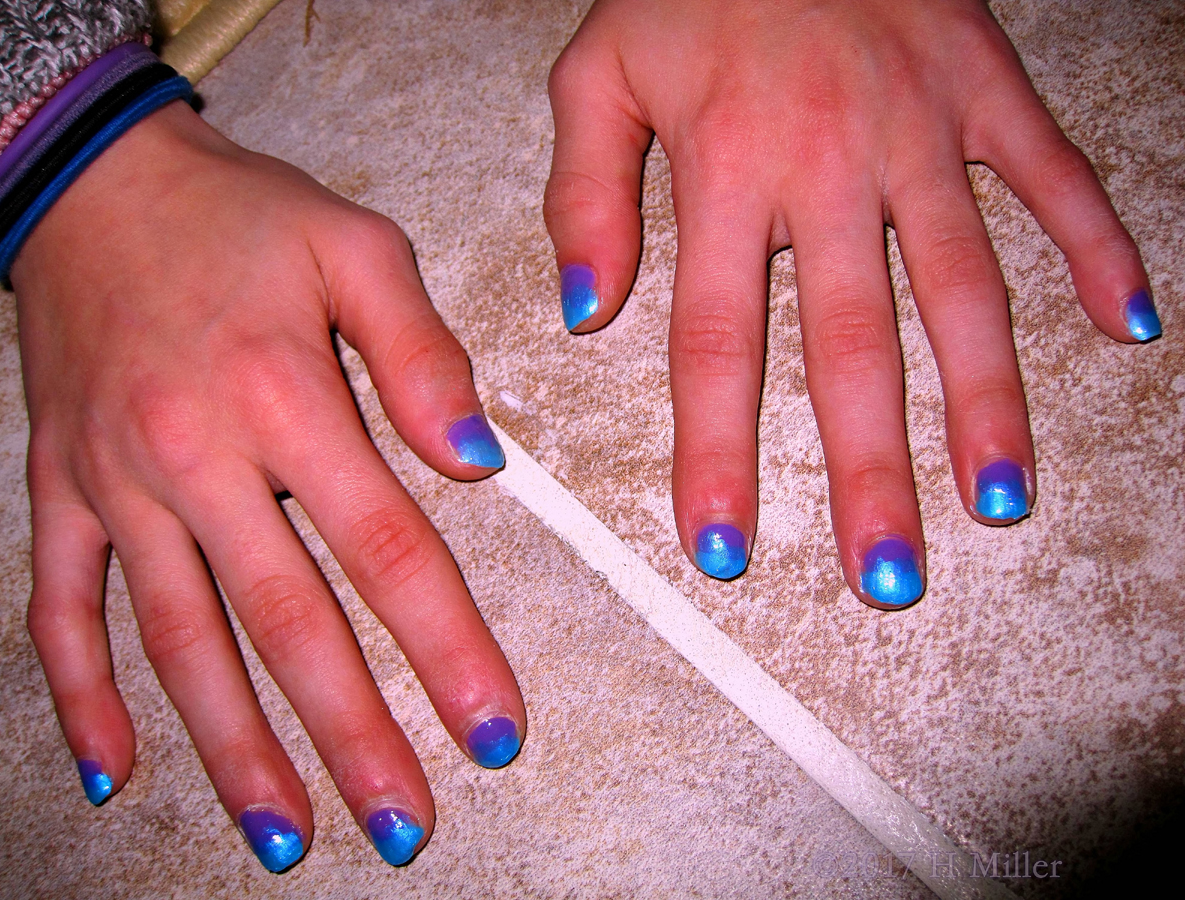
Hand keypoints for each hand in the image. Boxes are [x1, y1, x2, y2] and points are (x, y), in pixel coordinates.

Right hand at [14, 101, 524, 869]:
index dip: (445, 647)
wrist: (93, 182)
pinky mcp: (60, 489)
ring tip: (285, 836)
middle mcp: (195, 456)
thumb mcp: (354, 247)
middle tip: (404, 825)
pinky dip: (82, 692)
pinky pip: (63, 607)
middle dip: (353, 733)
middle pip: (288, 622)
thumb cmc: (240, 215)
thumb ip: (423, 354)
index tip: (493, 728)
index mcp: (282, 397)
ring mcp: (117, 483)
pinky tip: (118, 769)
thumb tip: (480, 458)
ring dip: (235, 746)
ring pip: (182, 640)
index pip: (386, 549)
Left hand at [543, 0, 1156, 607]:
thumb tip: (585, 312)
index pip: (712, 342)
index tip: (723, 549)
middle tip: (887, 578)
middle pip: (852, 344)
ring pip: (964, 283)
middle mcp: (826, 162)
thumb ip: (584, 194)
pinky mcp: (985, 85)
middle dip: (868, 471)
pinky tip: (1132, 325)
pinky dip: (1098, 244)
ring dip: (989, 399)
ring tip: (1000, 501)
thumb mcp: (598, 72)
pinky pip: (1055, 172)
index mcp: (724, 170)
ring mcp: (918, 126)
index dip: (717, 454)